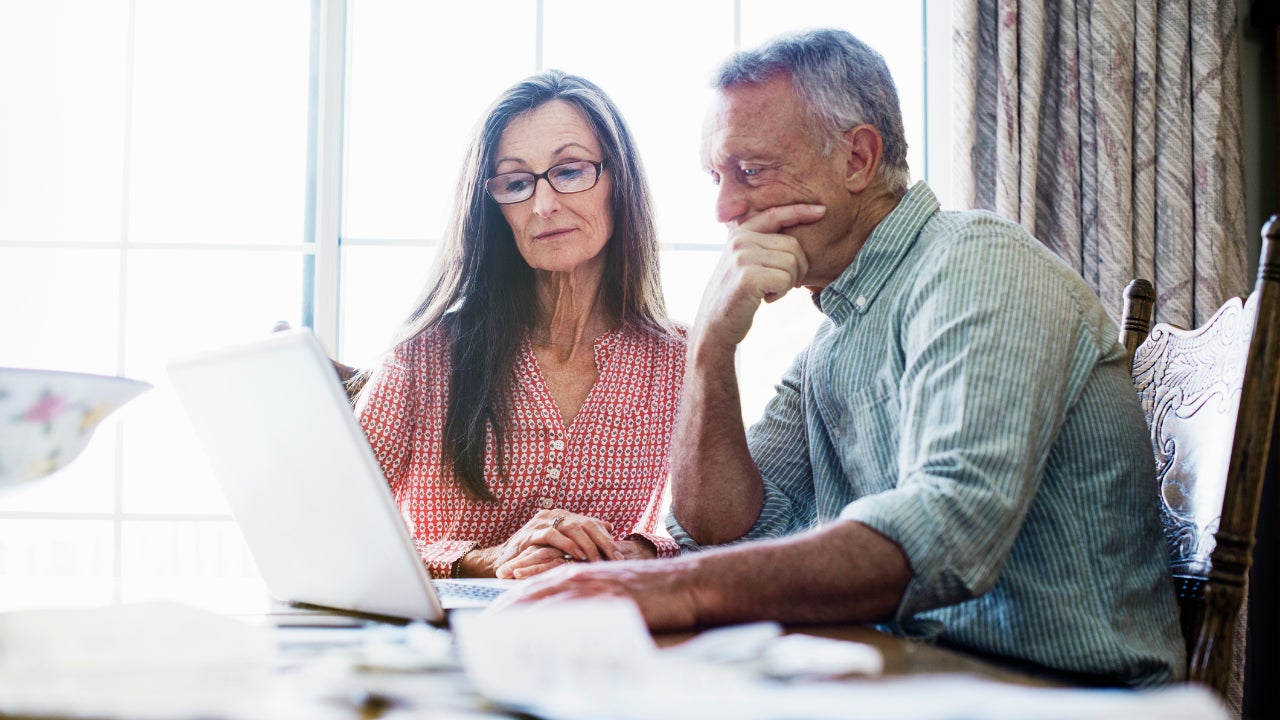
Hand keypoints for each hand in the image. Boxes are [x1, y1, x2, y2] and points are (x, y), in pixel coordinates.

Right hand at [485, 509, 620, 576]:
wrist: (502, 560)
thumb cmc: (533, 554)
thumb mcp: (560, 544)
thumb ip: (582, 533)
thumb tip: (609, 526)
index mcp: (562, 516)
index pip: (590, 523)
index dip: (606, 538)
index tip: (619, 555)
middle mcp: (553, 515)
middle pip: (585, 524)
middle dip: (602, 542)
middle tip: (615, 558)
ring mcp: (541, 522)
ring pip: (571, 528)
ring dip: (587, 545)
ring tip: (598, 559)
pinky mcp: (530, 533)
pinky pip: (552, 535)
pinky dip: (567, 544)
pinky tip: (577, 555)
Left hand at [492, 560, 700, 631]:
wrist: (682, 584)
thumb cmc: (647, 592)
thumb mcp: (607, 593)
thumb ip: (581, 602)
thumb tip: (558, 625)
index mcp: (573, 575)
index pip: (529, 591)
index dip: (505, 607)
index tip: (486, 624)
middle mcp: (575, 576)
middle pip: (528, 596)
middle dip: (503, 615)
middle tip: (481, 634)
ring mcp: (589, 586)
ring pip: (544, 603)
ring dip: (518, 620)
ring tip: (496, 639)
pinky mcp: (604, 597)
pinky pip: (570, 612)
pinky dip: (549, 624)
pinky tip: (536, 638)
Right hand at [694, 204, 824, 351]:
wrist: (715, 325)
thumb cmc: (736, 296)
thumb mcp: (744, 263)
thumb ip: (762, 246)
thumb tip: (798, 241)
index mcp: (739, 233)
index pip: (775, 214)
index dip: (800, 211)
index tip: (821, 210)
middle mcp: (739, 240)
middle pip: (793, 245)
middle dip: (798, 268)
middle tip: (782, 285)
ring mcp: (742, 256)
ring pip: (792, 263)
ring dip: (789, 283)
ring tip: (769, 292)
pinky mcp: (748, 276)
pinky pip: (785, 279)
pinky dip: (782, 293)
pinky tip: (766, 299)